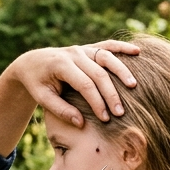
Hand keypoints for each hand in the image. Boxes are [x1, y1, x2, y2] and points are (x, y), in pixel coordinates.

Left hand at [6, 41, 139, 127]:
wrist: (32, 62)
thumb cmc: (37, 83)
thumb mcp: (42, 98)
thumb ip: (61, 110)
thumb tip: (81, 123)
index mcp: (61, 65)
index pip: (85, 85)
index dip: (96, 102)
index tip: (105, 119)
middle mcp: (74, 53)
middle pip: (99, 73)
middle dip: (111, 94)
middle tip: (120, 112)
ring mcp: (83, 48)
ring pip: (107, 57)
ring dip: (122, 71)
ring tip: (134, 86)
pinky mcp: (89, 47)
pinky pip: (108, 45)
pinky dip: (122, 47)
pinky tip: (137, 52)